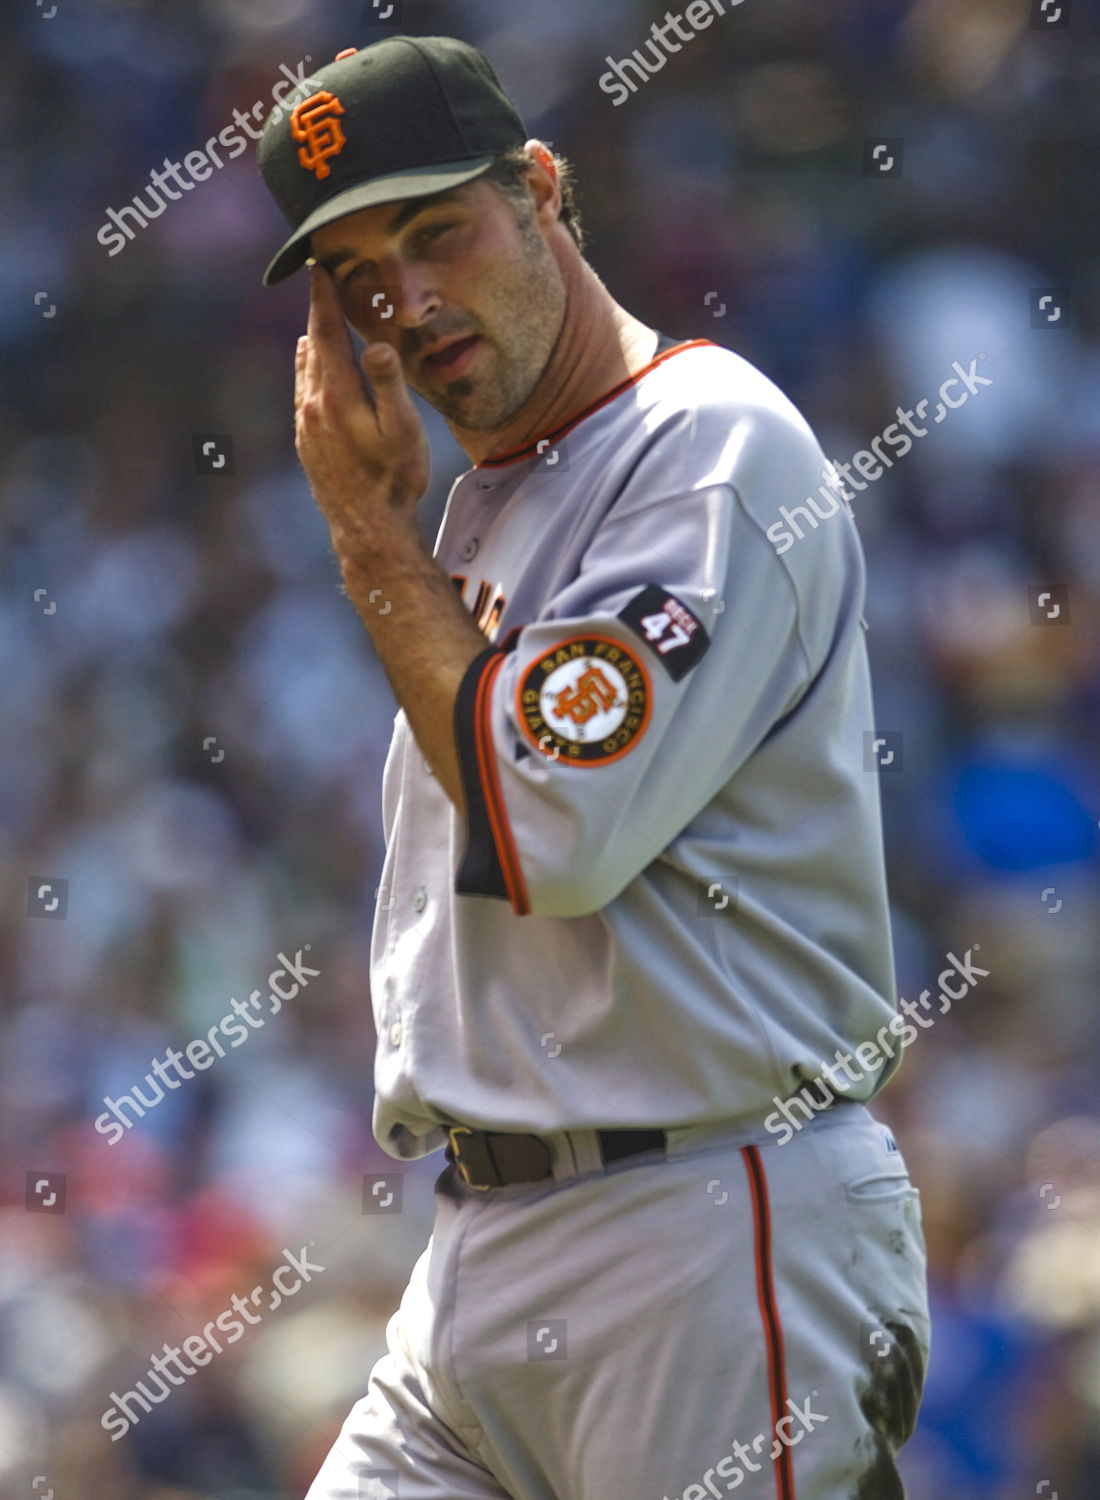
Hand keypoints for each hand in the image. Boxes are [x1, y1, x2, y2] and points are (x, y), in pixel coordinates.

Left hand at [294, 265, 430, 558]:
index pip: (327, 333)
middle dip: (318, 314)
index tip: (320, 269)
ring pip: (304, 371)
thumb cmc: (394, 478)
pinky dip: (307, 372)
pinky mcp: (305, 443)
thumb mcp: (403, 429)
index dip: (324, 298)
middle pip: (313, 347)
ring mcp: (305, 426)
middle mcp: (313, 406)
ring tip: (316, 323)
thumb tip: (377, 344)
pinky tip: (311, 371)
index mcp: (337, 395)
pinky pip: (302, 394)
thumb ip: (390, 383)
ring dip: (312, 344)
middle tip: (320, 285)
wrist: (368, 528)